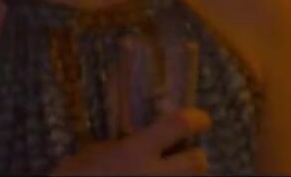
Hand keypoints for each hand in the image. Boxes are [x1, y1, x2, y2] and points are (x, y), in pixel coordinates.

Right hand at [52, 108, 211, 175]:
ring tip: (167, 175)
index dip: (195, 119)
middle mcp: (153, 176)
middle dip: (195, 158)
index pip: (178, 125)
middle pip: (198, 163)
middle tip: (185, 158)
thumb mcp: (89, 156)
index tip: (201, 120)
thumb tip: (135, 141)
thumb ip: (118, 147)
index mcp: (134, 152)